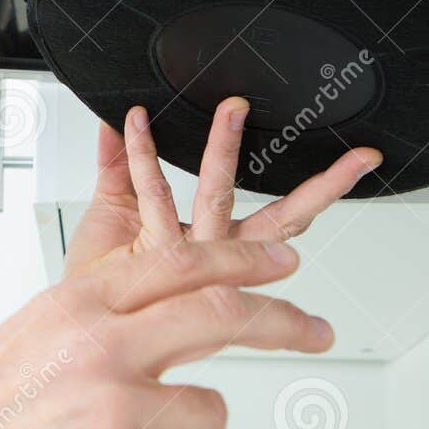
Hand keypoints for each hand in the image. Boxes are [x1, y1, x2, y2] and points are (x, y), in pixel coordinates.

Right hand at [0, 237, 333, 428]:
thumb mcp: (20, 346)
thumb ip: (91, 333)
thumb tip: (155, 342)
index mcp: (72, 305)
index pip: (181, 263)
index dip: (245, 259)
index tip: (284, 261)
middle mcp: (99, 344)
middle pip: (223, 314)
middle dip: (284, 321)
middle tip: (315, 330)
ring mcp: (115, 408)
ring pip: (209, 418)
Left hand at [63, 97, 382, 275]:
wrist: (71, 317)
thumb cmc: (96, 275)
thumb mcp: (112, 208)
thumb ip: (119, 164)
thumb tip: (114, 124)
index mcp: (217, 247)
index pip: (282, 218)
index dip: (321, 190)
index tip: (356, 161)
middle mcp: (210, 251)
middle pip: (280, 219)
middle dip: (319, 188)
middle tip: (352, 158)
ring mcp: (185, 252)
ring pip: (219, 195)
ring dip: (224, 148)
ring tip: (235, 110)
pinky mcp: (151, 250)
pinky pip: (152, 194)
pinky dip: (141, 155)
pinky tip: (136, 124)